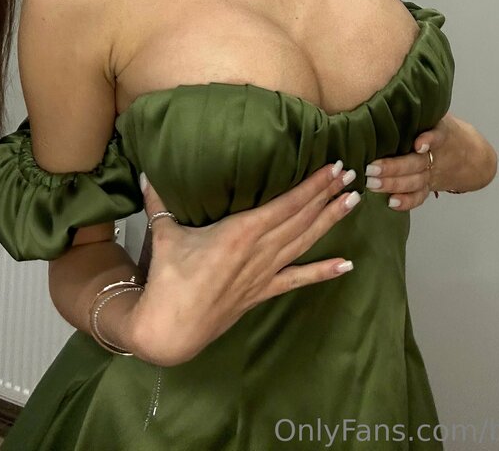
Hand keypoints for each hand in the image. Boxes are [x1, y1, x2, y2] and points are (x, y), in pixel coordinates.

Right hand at [121, 162, 362, 365]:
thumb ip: (159, 201)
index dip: (312, 186)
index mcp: (241, 232)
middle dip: (327, 196)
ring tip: (352, 202)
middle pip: (302, 219)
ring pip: (304, 242)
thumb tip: (146, 172)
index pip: (287, 204)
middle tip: (352, 175)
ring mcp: (265, 274)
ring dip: (329, 221)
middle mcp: (260, 250)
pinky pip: (297, 280)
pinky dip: (322, 272)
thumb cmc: (168, 279)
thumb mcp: (164, 234)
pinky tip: (346, 265)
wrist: (171, 330)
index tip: (333, 168)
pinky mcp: (262, 293)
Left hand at [364, 112, 496, 209]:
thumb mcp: (439, 114)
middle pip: (417, 164)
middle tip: (371, 168)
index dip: (429, 140)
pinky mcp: (430, 186)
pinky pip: (420, 197)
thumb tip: (390, 84)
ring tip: (372, 184)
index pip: (437, 137)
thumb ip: (419, 106)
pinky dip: (407, 202)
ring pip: (414, 182)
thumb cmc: (447, 129)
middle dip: (394, 168)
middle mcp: (437, 156)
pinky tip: (391, 203)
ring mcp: (433, 174)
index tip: (418, 143)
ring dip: (393, 184)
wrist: (473, 156)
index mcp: (442, 135)